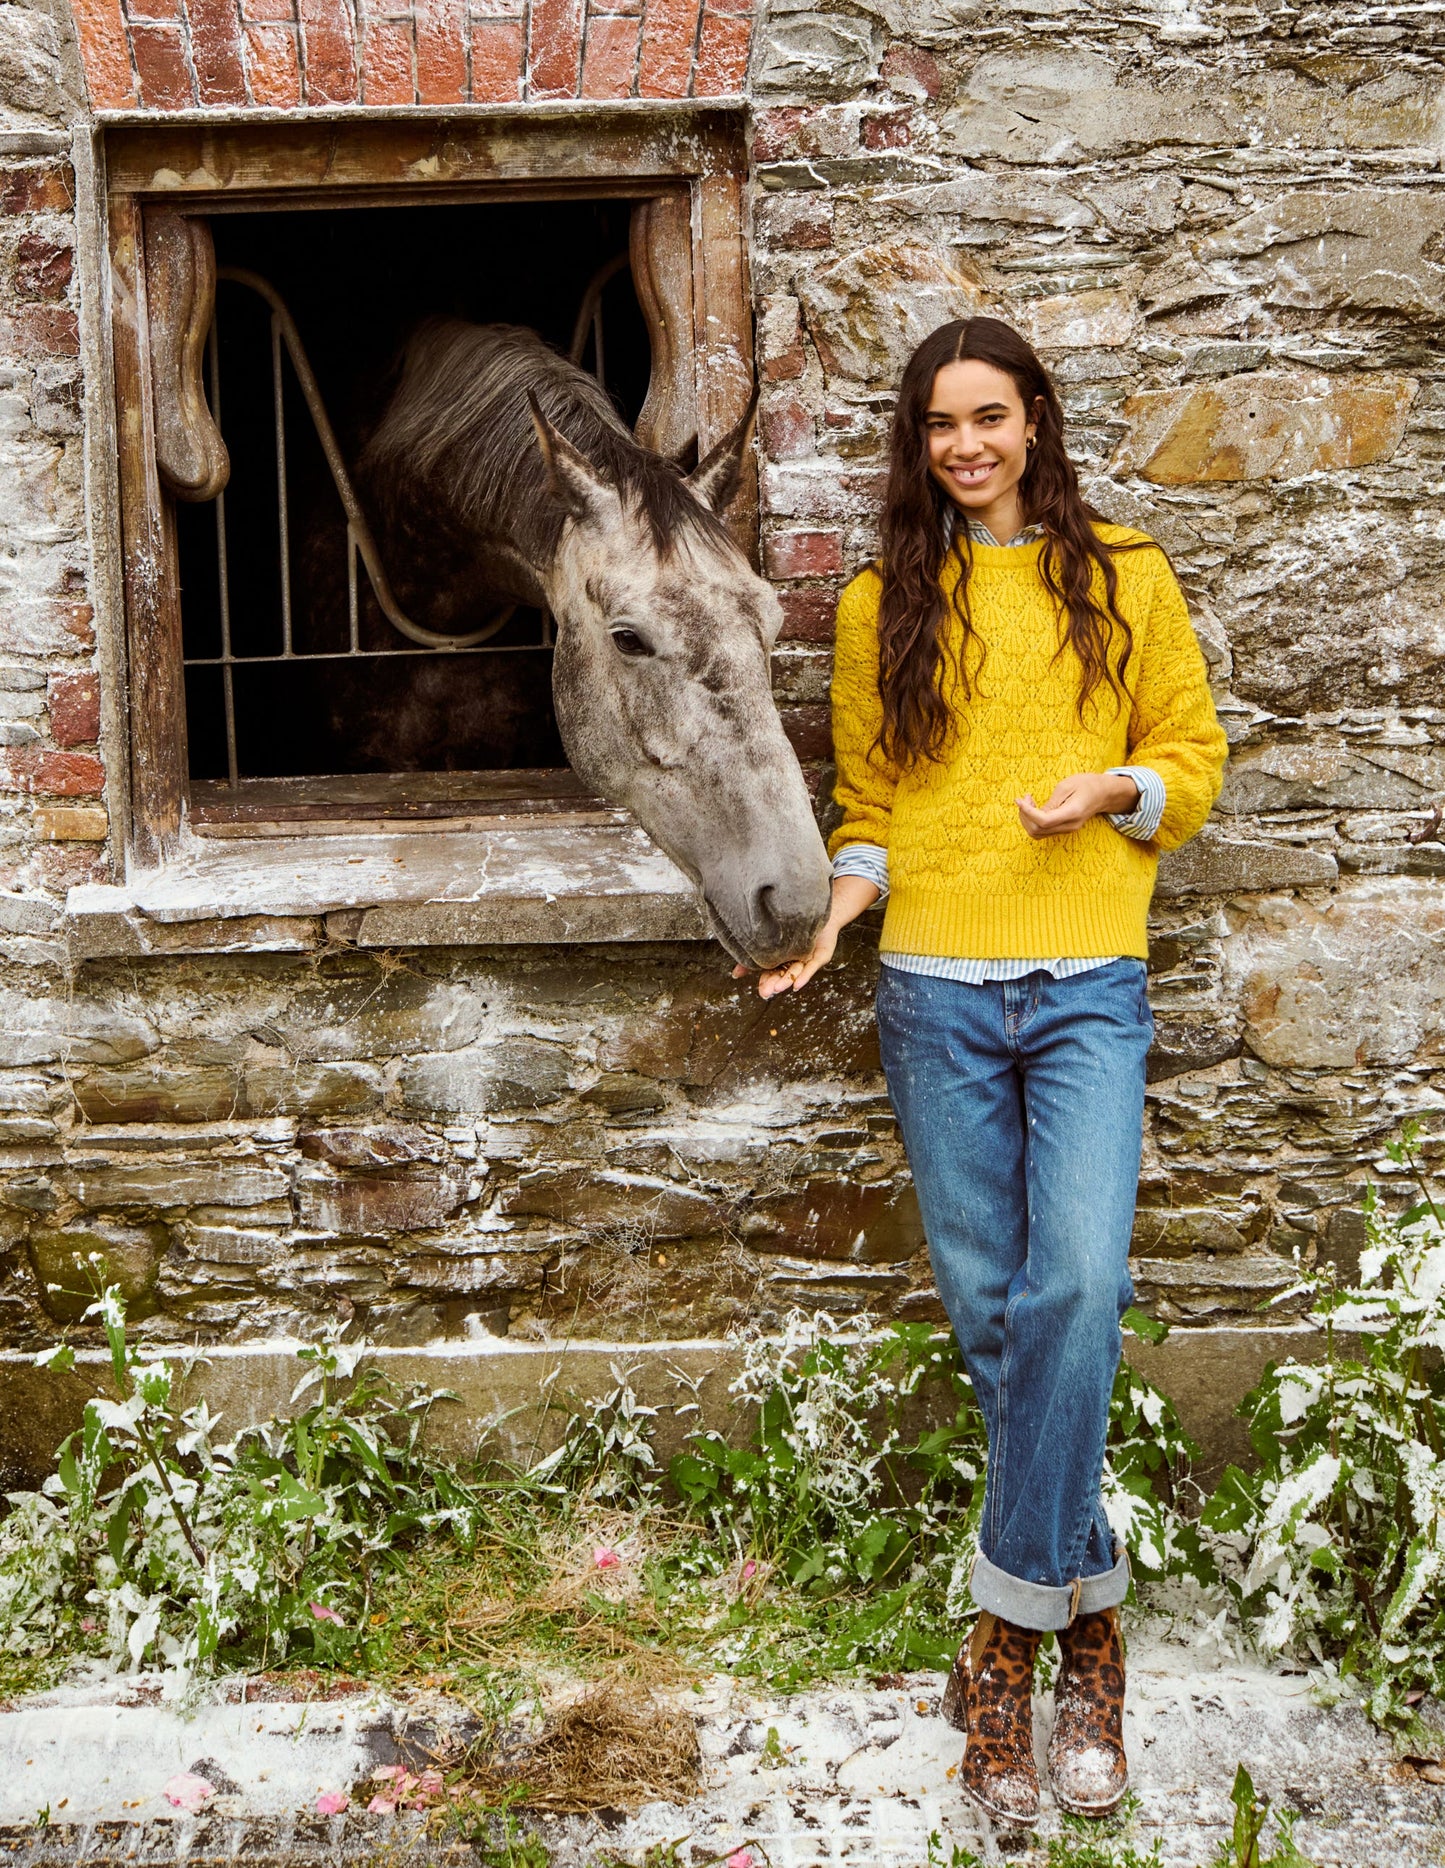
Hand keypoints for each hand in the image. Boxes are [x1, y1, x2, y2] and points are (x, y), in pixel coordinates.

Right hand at [733, 921, 839, 997]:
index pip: (772, 973)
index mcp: (783, 957)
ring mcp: (808, 958)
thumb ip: (752, 953)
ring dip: (786, 981)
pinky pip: (812, 967)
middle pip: (783, 975)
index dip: (766, 982)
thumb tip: (735, 974)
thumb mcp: (770, 937)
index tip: (761, 992)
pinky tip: (797, 985)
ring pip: (796, 972)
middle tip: (766, 993)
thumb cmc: (793, 923)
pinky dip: (804, 976)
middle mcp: (795, 960)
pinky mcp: (820, 956)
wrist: (815, 907)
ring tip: (777, 989)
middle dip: (774, 985)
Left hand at [1017, 772, 1138, 838]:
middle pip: (1037, 830)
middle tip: (1024, 798)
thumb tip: (1034, 814)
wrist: (1104, 793)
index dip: (1027, 812)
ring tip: (1028, 801)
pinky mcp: (1064, 829)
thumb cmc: (1087, 784)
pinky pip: (1043, 831)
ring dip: (1027, 819)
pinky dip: (1033, 821)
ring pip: (1038, 833)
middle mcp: (1069, 826)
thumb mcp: (1067, 786)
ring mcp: (1067, 829)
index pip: (1043, 821)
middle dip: (1024, 815)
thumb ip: (1051, 802)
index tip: (1018, 800)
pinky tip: (1034, 808)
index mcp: (1072, 813)